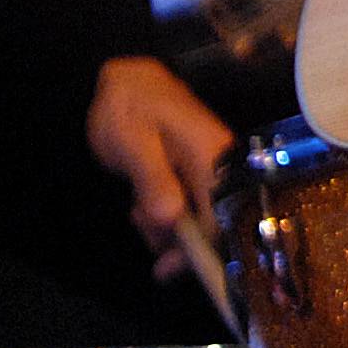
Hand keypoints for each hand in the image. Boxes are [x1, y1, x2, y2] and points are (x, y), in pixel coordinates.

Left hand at [85, 56, 230, 280]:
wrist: (124, 80)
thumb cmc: (127, 108)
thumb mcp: (133, 144)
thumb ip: (154, 180)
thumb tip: (170, 220)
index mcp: (213, 157)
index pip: (224, 213)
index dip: (202, 247)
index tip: (170, 268)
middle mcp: (220, 165)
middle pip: (215, 220)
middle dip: (179, 242)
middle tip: (145, 243)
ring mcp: (209, 168)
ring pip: (199, 216)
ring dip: (167, 228)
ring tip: (136, 213)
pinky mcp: (197, 171)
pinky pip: (189, 204)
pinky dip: (166, 214)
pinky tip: (143, 205)